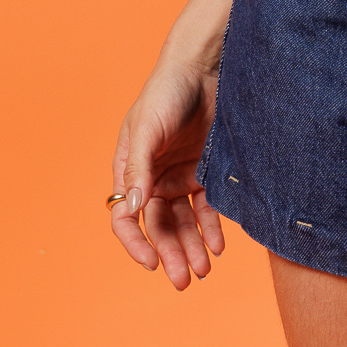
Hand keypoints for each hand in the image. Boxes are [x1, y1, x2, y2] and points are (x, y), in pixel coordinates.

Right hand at [110, 56, 226, 289]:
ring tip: (203, 270)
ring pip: (183, 222)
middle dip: (170, 254)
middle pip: (159, 225)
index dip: (136, 242)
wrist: (206, 66)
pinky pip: (206, 208)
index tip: (152, 262)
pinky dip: (212, 228)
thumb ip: (139, 167)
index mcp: (131, 168)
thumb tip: (133, 207)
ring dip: (191, 247)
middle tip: (183, 281)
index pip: (126, 216)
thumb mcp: (147, 127)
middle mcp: (154, 177)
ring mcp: (179, 175)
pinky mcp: (205, 170)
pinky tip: (219, 246)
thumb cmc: (167, 91)